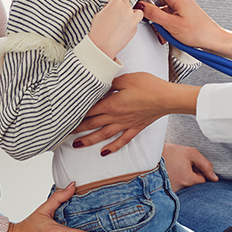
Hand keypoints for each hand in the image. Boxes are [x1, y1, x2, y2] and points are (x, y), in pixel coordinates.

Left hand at [73, 72, 199, 155]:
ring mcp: (126, 124)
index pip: (89, 110)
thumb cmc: (148, 86)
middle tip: (64, 133)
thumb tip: (100, 83)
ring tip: (77, 145)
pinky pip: (122, 140)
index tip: (65, 117)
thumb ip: (111, 82)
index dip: (76, 114)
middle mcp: (116, 117)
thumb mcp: (126, 78)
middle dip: (77, 129)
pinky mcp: (135, 127)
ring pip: (103, 135)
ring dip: (89, 140)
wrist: (167, 98)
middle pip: (92, 124)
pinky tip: (104, 152)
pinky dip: (112, 147)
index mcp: (111, 104)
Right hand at [89, 0, 142, 59]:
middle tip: (117, 4)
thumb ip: (106, 9)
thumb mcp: (98, 15)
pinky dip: (132, 22)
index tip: (111, 0)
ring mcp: (132, 18)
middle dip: (121, 0)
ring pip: (136, 10)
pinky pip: (136, 22)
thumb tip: (109, 9)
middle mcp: (126, 9)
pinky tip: (125, 25)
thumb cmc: (99, 32)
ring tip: (126, 14)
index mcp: (116, 3)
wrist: (103, 46)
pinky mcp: (135, 28)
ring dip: (132, 10)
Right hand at [137, 0, 231, 62]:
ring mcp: (183, 6)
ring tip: (163, 32)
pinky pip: (170, 15)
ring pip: (163, 8)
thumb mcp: (171, 24)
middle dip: (153, 11)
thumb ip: (154, 14)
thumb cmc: (198, 32)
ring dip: (160, 20)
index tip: (142, 6)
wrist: (214, 40)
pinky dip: (167, 24)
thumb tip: (142, 7)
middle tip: (154, 23)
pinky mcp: (185, 14)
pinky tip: (169, 33)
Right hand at [163, 142, 217, 190]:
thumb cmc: (169, 153)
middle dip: (190, 176)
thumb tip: (215, 179)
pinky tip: (167, 172)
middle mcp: (180, 190)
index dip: (197, 170)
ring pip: (184, 186)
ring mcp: (171, 192)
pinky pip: (174, 188)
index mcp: (188, 180)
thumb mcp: (190, 153)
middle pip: (193, 185)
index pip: (202, 180)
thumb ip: (205, 165)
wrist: (145, 156)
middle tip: (180, 165)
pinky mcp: (163, 193)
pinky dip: (173, 180)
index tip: (188, 163)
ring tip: (172, 167)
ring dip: (181, 177)